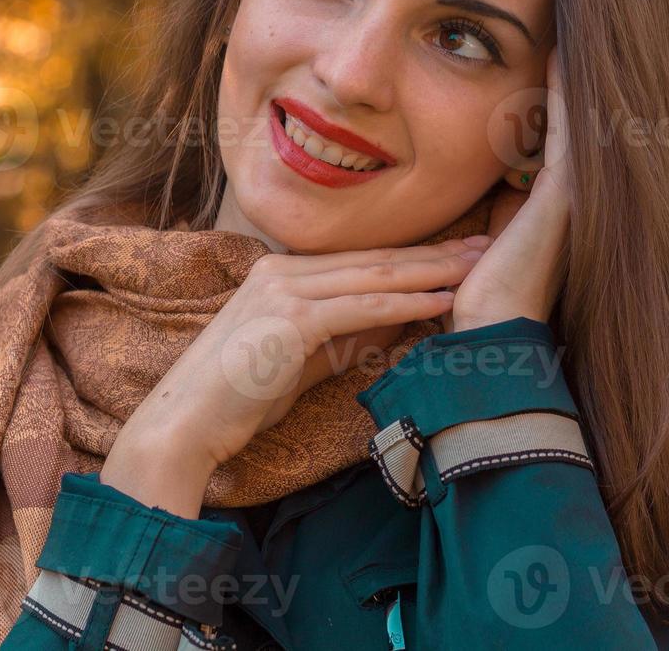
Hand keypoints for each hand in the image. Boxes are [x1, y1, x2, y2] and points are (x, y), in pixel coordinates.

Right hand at [100, 235, 490, 515]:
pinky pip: (364, 306)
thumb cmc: (235, 400)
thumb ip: (337, 337)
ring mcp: (285, 289)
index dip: (410, 256)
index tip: (455, 253)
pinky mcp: (293, 317)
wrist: (185, 424)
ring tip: (476, 265)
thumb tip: (385, 327)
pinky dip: (407, 301)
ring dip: (431, 270)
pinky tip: (443, 298)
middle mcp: (282, 270)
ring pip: (374, 276)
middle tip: (483, 243)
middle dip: (432, 253)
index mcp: (279, 273)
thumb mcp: (297, 360)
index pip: (358, 262)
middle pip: (373, 259)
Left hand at [448, 49, 572, 331]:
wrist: (490, 326)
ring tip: (572, 24)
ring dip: (573, 71)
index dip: (559, 87)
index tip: (552, 44)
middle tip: (575, 20)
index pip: (560, 127)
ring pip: (578, 114)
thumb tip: (479, 164)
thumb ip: (496, 193)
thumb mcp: (490, 224)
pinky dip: (563, 88)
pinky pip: (566, 124)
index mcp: (557, 196)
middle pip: (579, 115)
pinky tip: (560, 51)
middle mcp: (576, 189)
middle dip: (575, 72)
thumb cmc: (479, 285)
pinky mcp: (566, 190)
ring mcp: (577, 189)